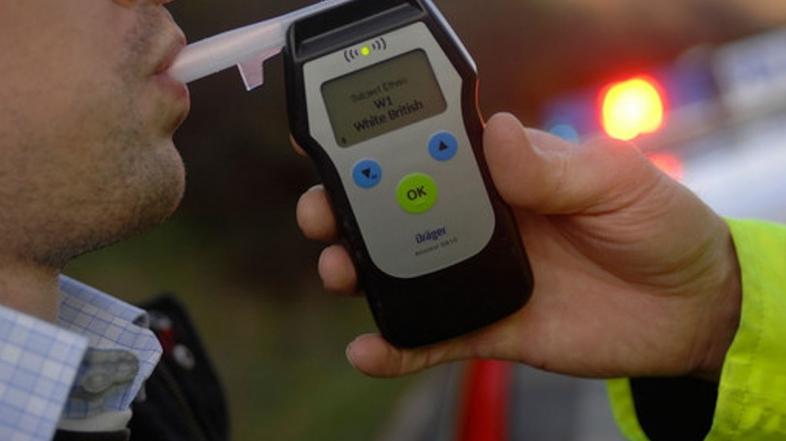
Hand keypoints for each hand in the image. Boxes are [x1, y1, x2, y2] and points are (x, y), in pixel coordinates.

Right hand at [294, 113, 740, 380]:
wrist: (691, 308)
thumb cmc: (661, 225)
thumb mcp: (617, 181)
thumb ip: (555, 167)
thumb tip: (498, 135)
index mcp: (507, 174)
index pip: (431, 154)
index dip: (382, 151)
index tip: (340, 149)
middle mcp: (483, 221)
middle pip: (399, 212)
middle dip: (350, 210)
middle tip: (323, 214)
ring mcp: (481, 276)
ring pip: (405, 272)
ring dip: (361, 270)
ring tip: (339, 271)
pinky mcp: (491, 327)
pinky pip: (435, 337)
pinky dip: (398, 345)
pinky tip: (367, 349)